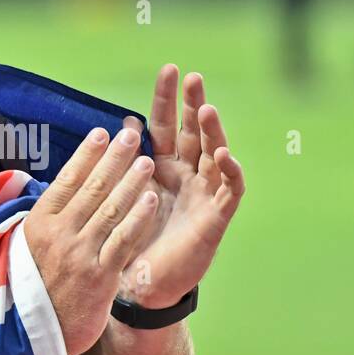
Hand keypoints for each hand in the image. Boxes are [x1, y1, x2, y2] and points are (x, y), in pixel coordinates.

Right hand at [23, 126, 159, 354]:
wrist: (34, 336)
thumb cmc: (32, 290)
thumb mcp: (25, 249)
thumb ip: (47, 221)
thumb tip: (62, 190)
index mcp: (38, 223)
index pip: (66, 180)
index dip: (86, 155)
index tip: (101, 133)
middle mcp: (58, 234)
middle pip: (91, 188)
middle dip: (113, 158)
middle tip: (131, 134)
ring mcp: (79, 254)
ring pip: (110, 209)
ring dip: (131, 182)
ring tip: (147, 160)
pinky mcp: (99, 276)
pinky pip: (122, 240)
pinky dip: (138, 218)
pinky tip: (152, 199)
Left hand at [117, 65, 245, 308]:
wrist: (143, 284)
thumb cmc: (133, 239)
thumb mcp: (126, 195)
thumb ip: (126, 162)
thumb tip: (123, 123)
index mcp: (163, 167)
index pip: (166, 126)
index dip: (167, 100)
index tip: (168, 70)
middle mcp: (187, 174)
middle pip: (194, 132)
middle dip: (194, 104)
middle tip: (193, 77)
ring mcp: (205, 192)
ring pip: (214, 153)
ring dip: (212, 131)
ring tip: (206, 109)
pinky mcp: (217, 215)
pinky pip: (230, 188)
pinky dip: (230, 170)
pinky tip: (225, 153)